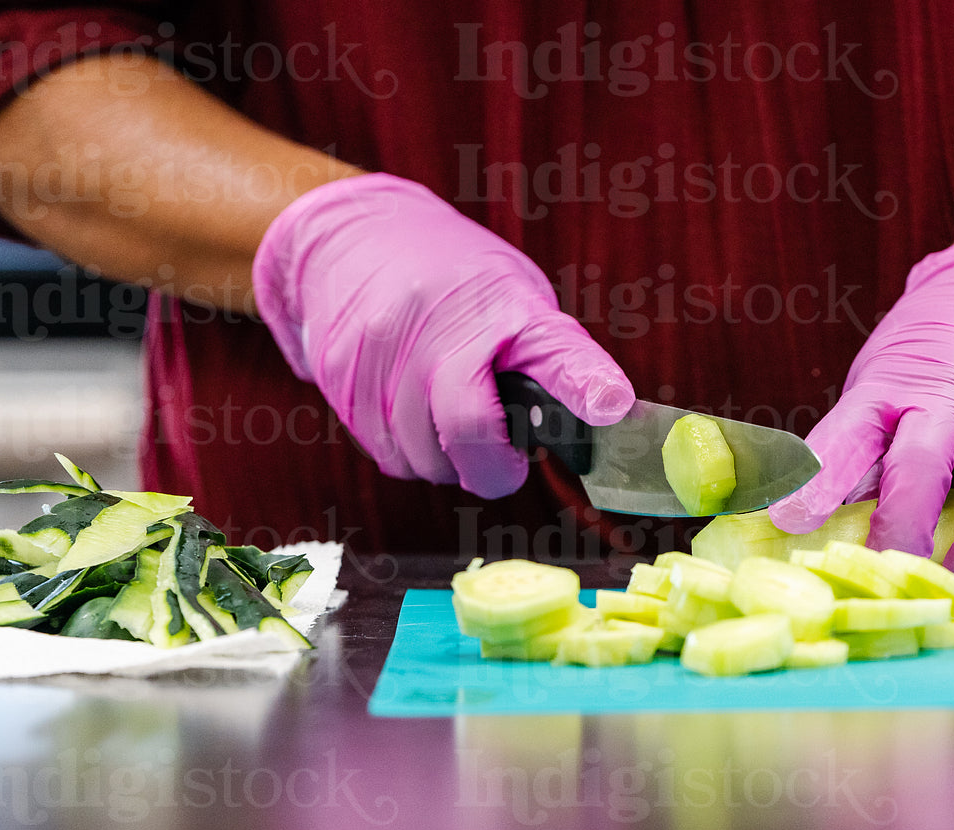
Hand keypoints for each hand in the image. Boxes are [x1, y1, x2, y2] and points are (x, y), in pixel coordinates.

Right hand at [252, 173, 633, 497]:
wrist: (353, 237)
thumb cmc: (453, 279)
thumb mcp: (516, 298)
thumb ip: (549, 362)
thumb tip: (598, 420)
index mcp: (506, 307)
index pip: (555, 352)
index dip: (585, 384)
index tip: (611, 407)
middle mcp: (444, 328)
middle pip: (469, 432)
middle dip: (491, 468)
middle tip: (499, 456)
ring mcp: (386, 353)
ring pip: (422, 460)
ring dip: (442, 459)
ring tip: (444, 412)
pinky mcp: (342, 377)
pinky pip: (384, 452)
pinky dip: (405, 447)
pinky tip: (408, 407)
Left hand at [768, 232, 953, 593]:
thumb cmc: (922, 379)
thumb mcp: (874, 400)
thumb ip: (849, 463)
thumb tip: (788, 535)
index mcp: (888, 393)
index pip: (848, 435)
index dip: (820, 480)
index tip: (791, 522)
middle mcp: (951, 402)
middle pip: (923, 464)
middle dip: (902, 526)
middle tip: (884, 575)